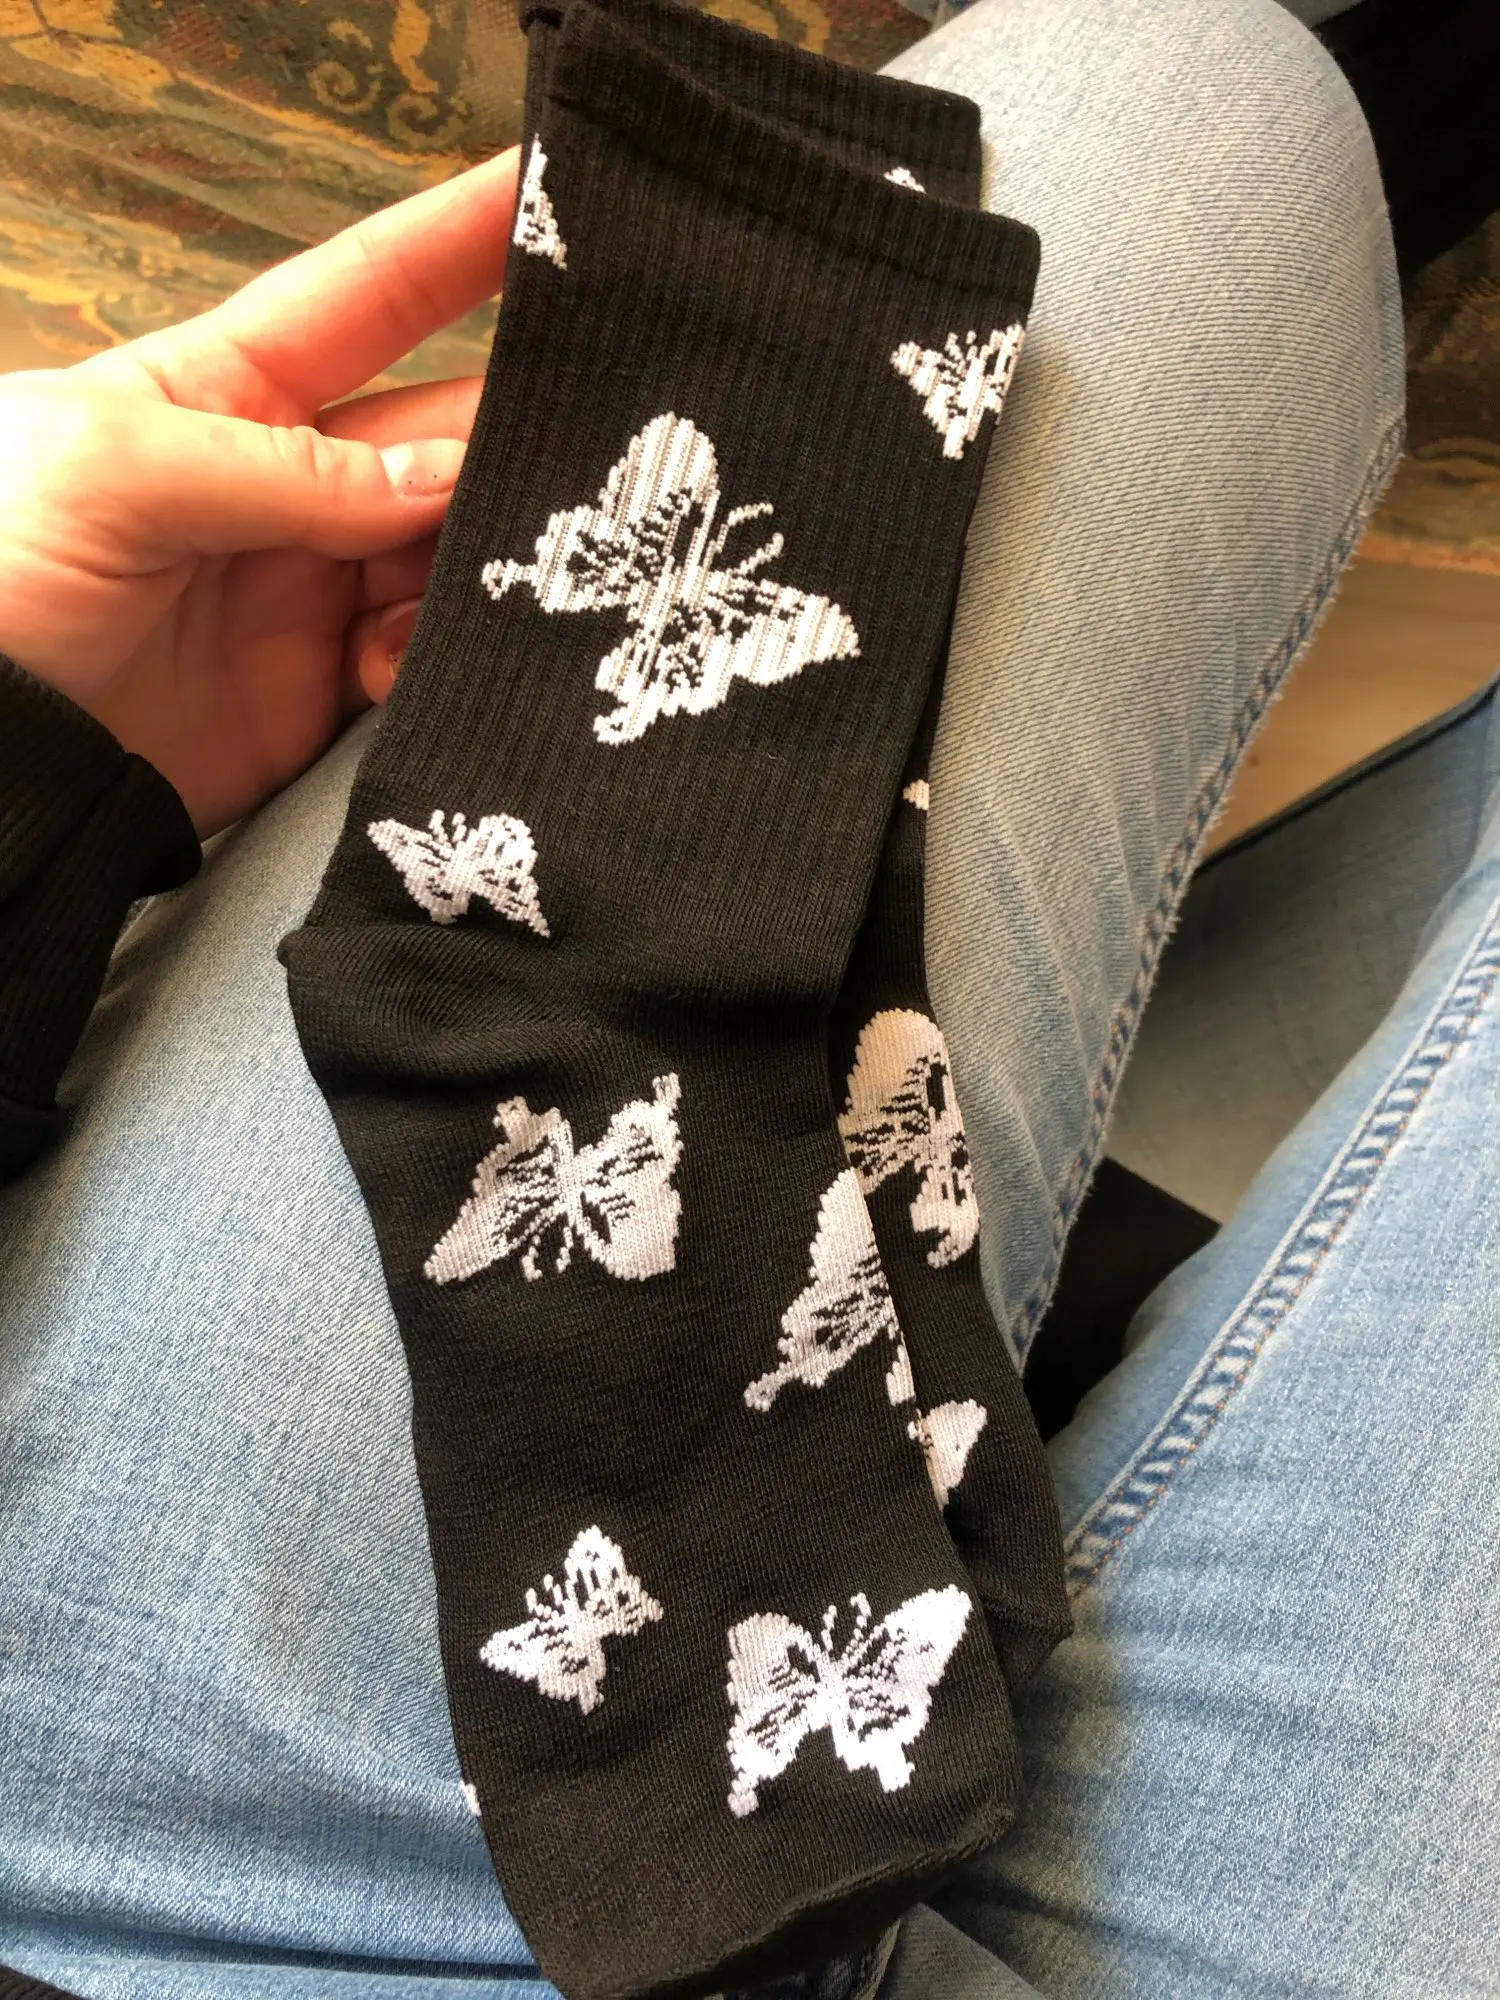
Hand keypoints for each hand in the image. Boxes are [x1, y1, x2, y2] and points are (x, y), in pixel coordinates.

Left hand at [0, 146, 519, 836]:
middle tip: (595, 464)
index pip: (368, 295)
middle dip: (511, 442)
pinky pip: (422, 658)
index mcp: (228, 388)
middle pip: (439, 436)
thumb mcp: (118, 474)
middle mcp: (288, 480)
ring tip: (481, 593)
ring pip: (448, 553)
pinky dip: (434, 662)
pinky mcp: (324, 687)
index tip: (554, 191)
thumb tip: (444, 477)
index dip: (459, 243)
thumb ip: (286, 471)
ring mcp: (312, 585)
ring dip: (481, 570)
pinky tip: (388, 671)